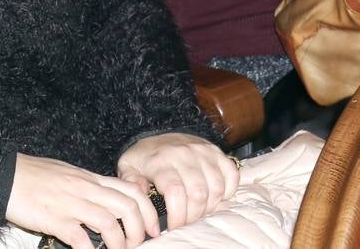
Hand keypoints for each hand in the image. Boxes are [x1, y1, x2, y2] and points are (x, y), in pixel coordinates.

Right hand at [6, 153, 157, 248]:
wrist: (2, 173)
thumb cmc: (31, 174)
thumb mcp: (66, 173)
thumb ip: (87, 186)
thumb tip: (105, 201)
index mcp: (89, 178)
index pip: (132, 190)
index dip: (149, 212)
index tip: (152, 230)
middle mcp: (85, 188)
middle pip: (128, 207)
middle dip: (140, 232)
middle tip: (138, 246)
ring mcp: (70, 203)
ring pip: (110, 223)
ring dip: (119, 244)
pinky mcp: (54, 218)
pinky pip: (80, 238)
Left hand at [116, 133, 237, 229]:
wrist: (158, 133)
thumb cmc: (144, 156)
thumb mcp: (128, 166)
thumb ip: (131, 181)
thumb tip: (140, 195)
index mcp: (161, 160)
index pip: (176, 192)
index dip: (177, 215)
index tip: (173, 227)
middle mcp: (184, 154)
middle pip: (199, 194)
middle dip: (194, 215)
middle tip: (186, 221)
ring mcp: (203, 152)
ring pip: (216, 188)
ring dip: (209, 206)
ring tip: (197, 210)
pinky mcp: (217, 152)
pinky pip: (231, 175)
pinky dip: (227, 190)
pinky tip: (214, 197)